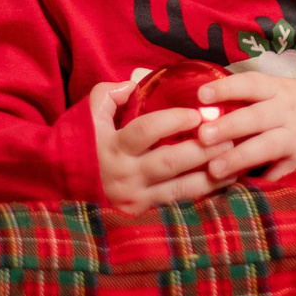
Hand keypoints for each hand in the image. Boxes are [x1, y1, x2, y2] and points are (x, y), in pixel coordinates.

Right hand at [90, 78, 222, 213]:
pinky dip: (202, 195)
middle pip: (170, 162)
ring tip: (234, 161)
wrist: (61, 187)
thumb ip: (109, 94)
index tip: (197, 113)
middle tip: (230, 136)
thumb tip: (135, 80)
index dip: (174, 120)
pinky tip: (222, 184)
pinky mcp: (143, 214)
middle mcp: (126, 175)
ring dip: (210, 176)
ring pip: (180, 189)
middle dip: (203, 150)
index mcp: (113, 147)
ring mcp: (136, 198)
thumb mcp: (88, 115)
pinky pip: (178, 205)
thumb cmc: (81, 145)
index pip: (147, 131)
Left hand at [197, 73, 295, 180]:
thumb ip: (247, 99)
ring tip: (214, 169)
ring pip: (266, 146)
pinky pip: (281, 172)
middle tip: (202, 136)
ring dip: (239, 157)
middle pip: (255, 117)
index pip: (250, 84)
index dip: (226, 88)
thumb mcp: (278, 91)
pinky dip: (262, 180)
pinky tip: (239, 189)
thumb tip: (201, 109)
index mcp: (276, 90)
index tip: (201, 95)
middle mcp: (286, 111)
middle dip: (228, 126)